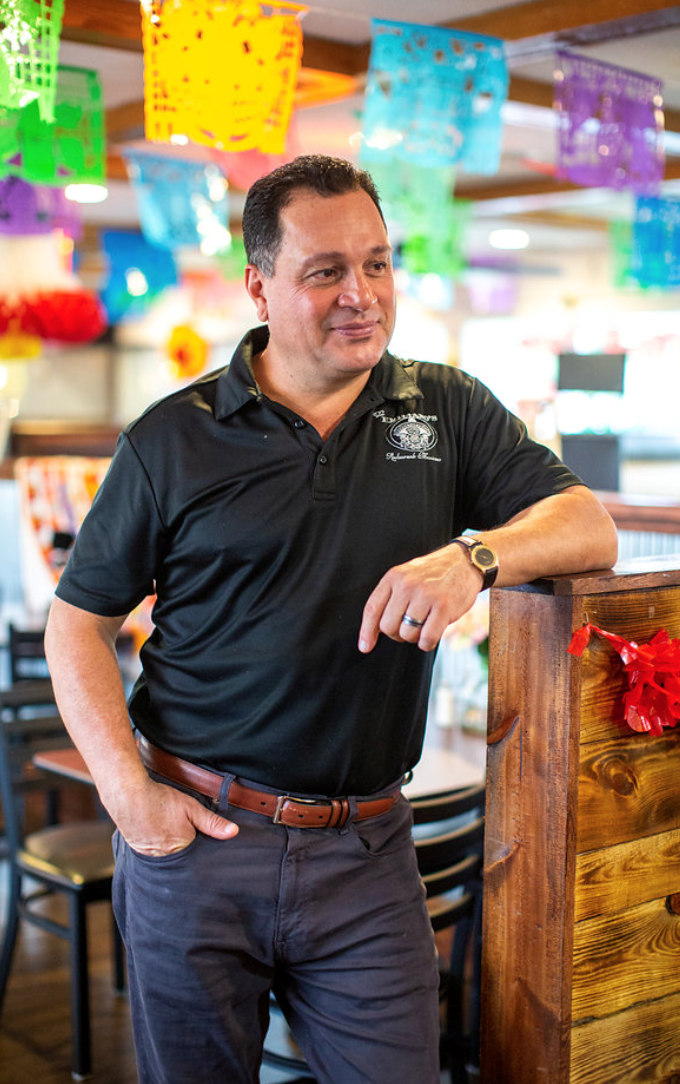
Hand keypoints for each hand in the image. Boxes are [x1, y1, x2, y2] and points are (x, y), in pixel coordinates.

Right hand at [110, 775, 238, 856]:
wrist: (127, 795)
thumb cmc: (160, 800)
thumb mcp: (191, 807)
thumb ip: (212, 822)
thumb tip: (234, 832)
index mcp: (182, 849)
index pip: (198, 855)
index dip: (201, 845)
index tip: (200, 836)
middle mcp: (166, 858)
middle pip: (183, 859)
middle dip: (187, 849)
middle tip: (181, 830)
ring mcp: (151, 856)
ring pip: (168, 857)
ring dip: (171, 849)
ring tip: (168, 830)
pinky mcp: (139, 852)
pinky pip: (154, 854)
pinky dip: (157, 847)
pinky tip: (157, 833)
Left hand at [358, 543, 481, 653]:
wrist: (463, 562)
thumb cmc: (433, 574)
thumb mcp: (406, 576)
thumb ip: (390, 598)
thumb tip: (373, 631)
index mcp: (394, 577)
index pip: (372, 609)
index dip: (367, 631)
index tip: (365, 647)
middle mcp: (407, 585)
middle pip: (388, 626)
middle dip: (396, 634)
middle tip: (408, 627)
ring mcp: (426, 595)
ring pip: (407, 634)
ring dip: (414, 638)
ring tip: (422, 625)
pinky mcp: (444, 606)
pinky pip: (427, 638)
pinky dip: (427, 642)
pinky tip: (431, 634)